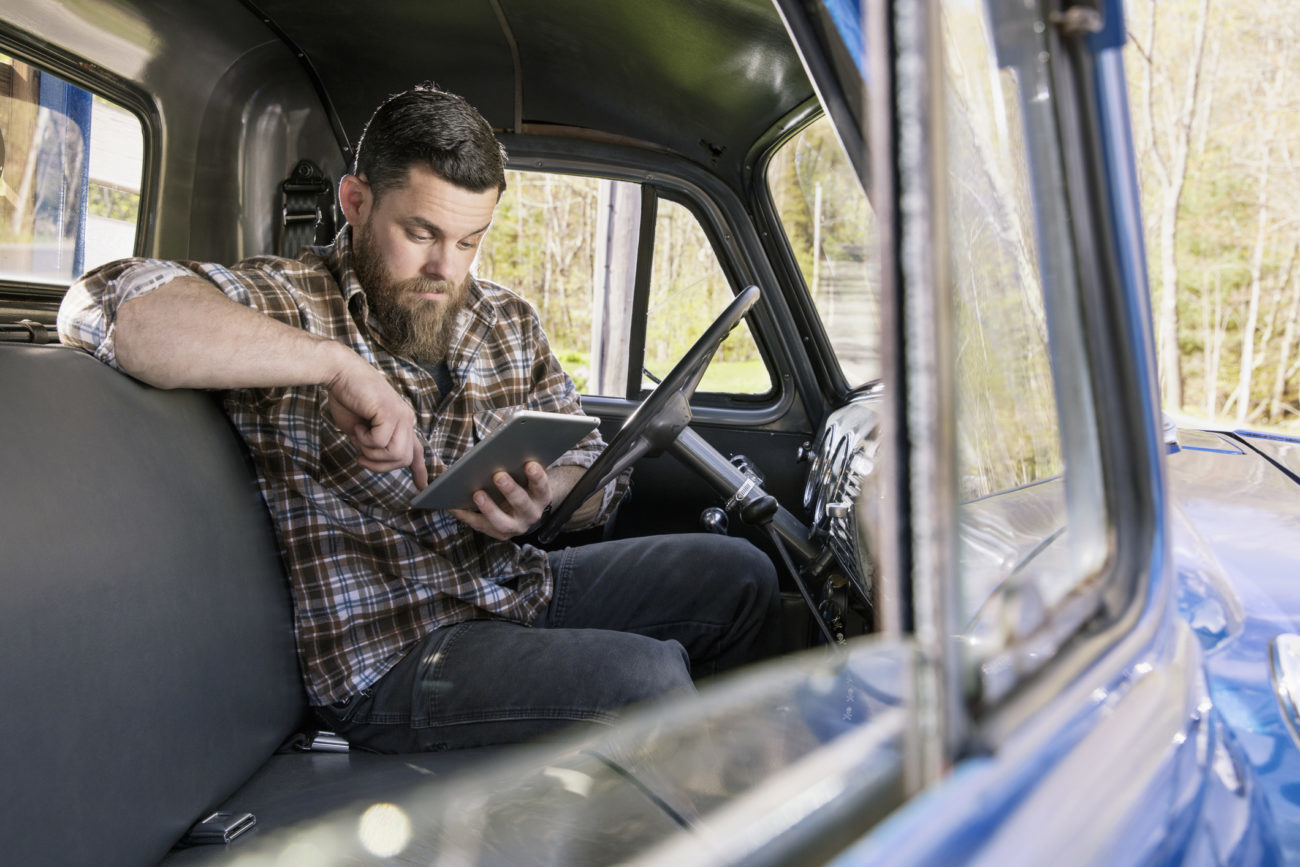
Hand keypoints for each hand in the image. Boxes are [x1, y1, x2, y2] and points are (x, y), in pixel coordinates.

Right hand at [324, 355, 427, 488]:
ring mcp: (401, 415)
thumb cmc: (347, 399)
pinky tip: (359, 426)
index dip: (419, 469)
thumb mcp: (360, 430)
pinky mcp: (391, 412)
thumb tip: (371, 461)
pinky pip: (381, 442)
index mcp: (401, 423)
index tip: (422, 485)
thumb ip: (370, 445)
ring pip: (396, 454)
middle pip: (403, 459)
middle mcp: (406, 419)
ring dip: (371, 453)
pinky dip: (364, 440)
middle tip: (360, 457)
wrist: (339, 373)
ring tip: (359, 436)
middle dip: (380, 465)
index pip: (416, 450)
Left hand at [450, 461, 551, 539]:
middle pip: (522, 503)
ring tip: (477, 494)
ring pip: (502, 522)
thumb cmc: (523, 484)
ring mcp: (516, 526)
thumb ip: (520, 466)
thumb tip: (506, 449)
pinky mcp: (500, 534)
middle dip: (510, 490)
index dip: (537, 476)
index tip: (529, 464)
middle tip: (498, 476)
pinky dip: (466, 516)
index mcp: (541, 496)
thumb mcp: (527, 477)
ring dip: (489, 508)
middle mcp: (532, 514)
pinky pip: (481, 525)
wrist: (526, 510)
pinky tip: (454, 505)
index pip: (542, 485)